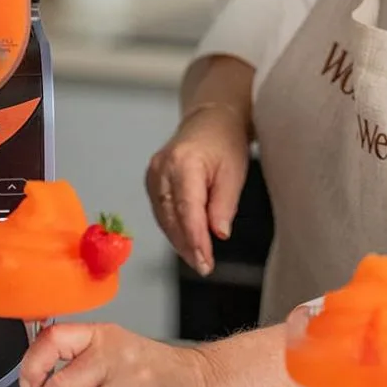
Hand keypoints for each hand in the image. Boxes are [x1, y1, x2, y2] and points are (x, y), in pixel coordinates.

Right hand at [146, 102, 248, 274]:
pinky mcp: (152, 180)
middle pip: (172, 217)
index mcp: (184, 163)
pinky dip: (174, 228)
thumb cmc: (226, 142)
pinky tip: (186, 241)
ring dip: (179, 241)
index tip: (205, 261)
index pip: (188, 211)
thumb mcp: (235, 172)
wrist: (211, 120)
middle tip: (203, 266)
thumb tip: (218, 234)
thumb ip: (225, 204)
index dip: (195, 240)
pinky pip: (161, 211)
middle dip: (187, 246)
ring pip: (164, 217)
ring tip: (197, 259)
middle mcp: (162, 169)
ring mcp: (153, 174)